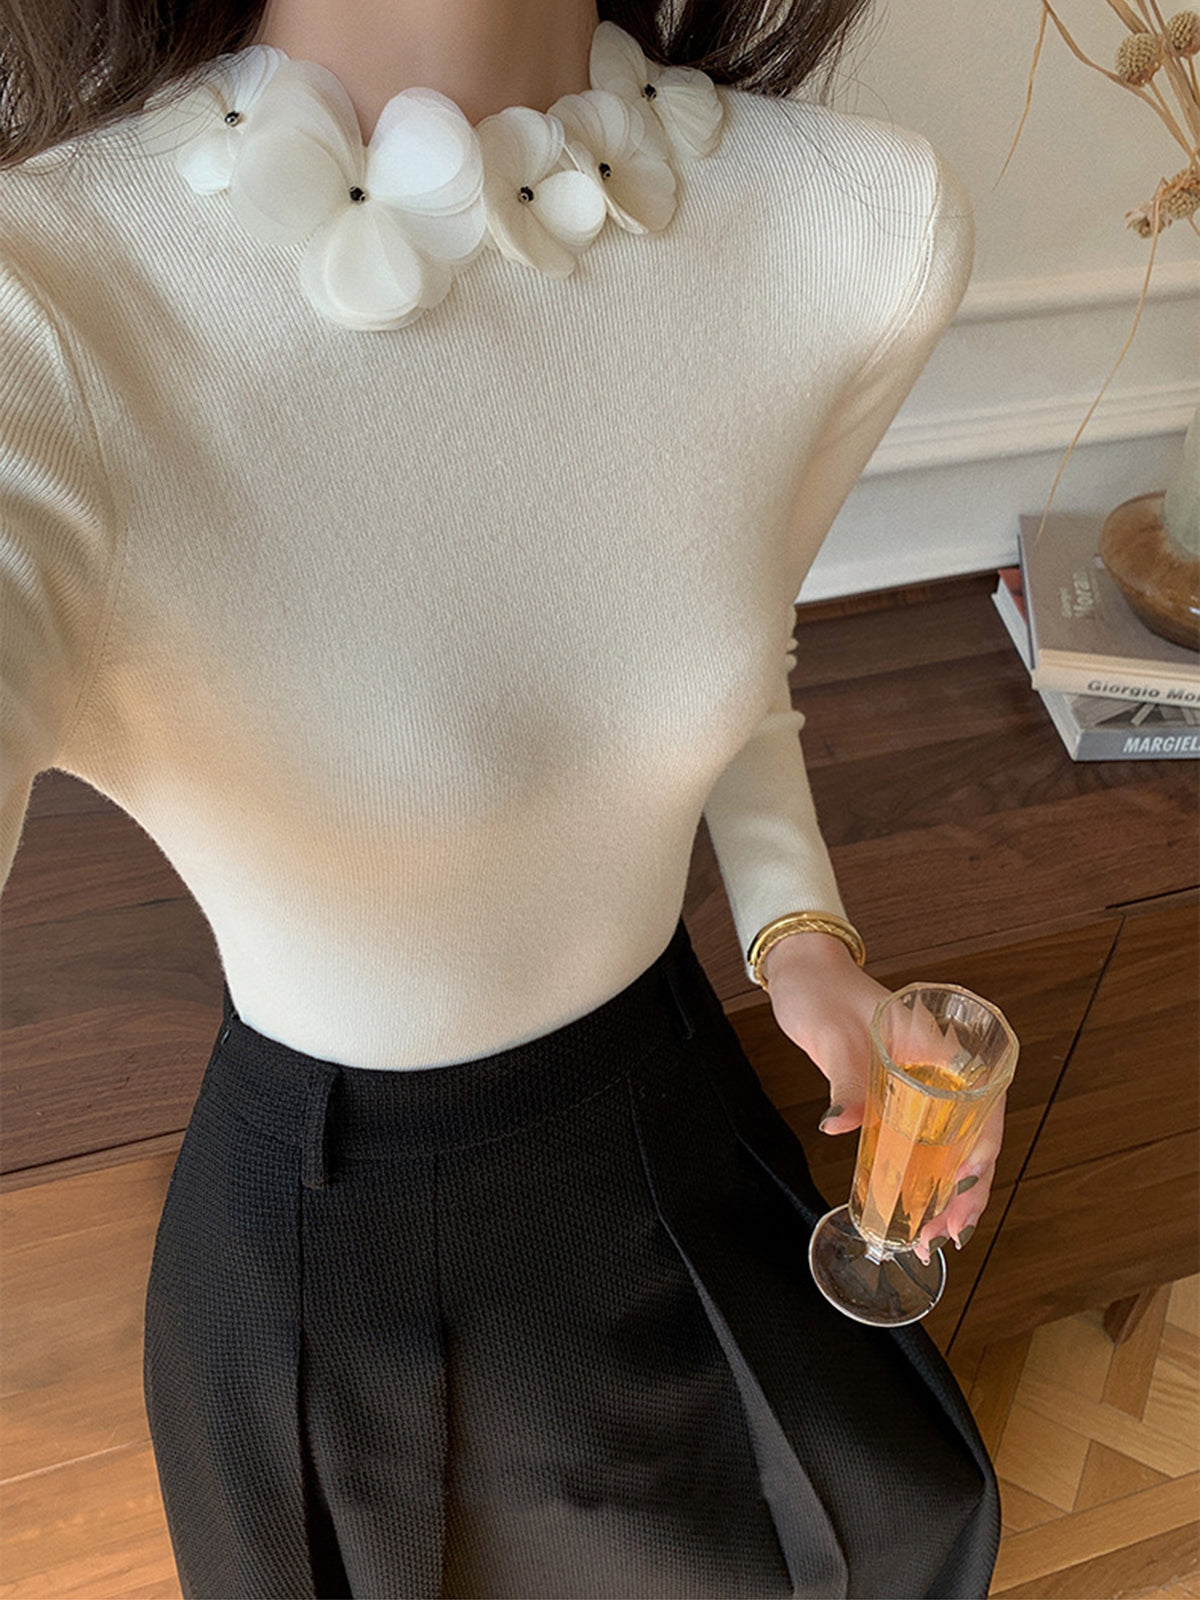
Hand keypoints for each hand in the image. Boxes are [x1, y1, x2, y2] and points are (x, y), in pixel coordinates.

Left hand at [761, 930, 1005, 1266]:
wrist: (805, 975)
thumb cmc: (824, 994)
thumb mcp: (834, 1037)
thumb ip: (844, 1080)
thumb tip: (838, 1125)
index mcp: (944, 1048)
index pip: (984, 1109)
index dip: (981, 1158)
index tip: (963, 1195)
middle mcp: (944, 1068)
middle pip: (975, 1137)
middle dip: (967, 1190)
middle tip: (946, 1235)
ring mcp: (926, 1083)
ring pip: (955, 1143)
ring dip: (949, 1189)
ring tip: (935, 1234)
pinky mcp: (902, 1095)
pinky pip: (926, 1138)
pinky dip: (925, 1172)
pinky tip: (918, 1204)